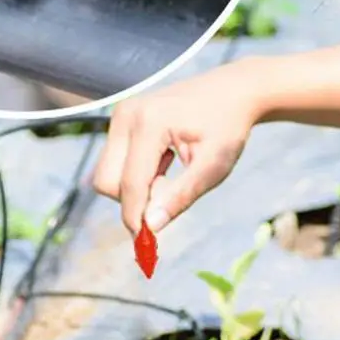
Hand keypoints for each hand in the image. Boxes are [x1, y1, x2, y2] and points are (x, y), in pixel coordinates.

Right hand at [92, 60, 265, 234]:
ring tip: (171, 172)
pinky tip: (166, 161)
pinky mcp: (122, 118)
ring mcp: (121, 113)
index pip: (130, 184)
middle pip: (107, 181)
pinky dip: (137, 173)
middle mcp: (127, 114)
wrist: (232, 92)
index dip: (136, 219)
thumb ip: (181, 195)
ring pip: (108, 173)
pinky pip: (116, 161)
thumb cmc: (228, 128)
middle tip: (170, 192)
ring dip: (136, 186)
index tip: (146, 247)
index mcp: (149, 122)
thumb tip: (149, 227)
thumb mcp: (214, 166)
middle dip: (134, 199)